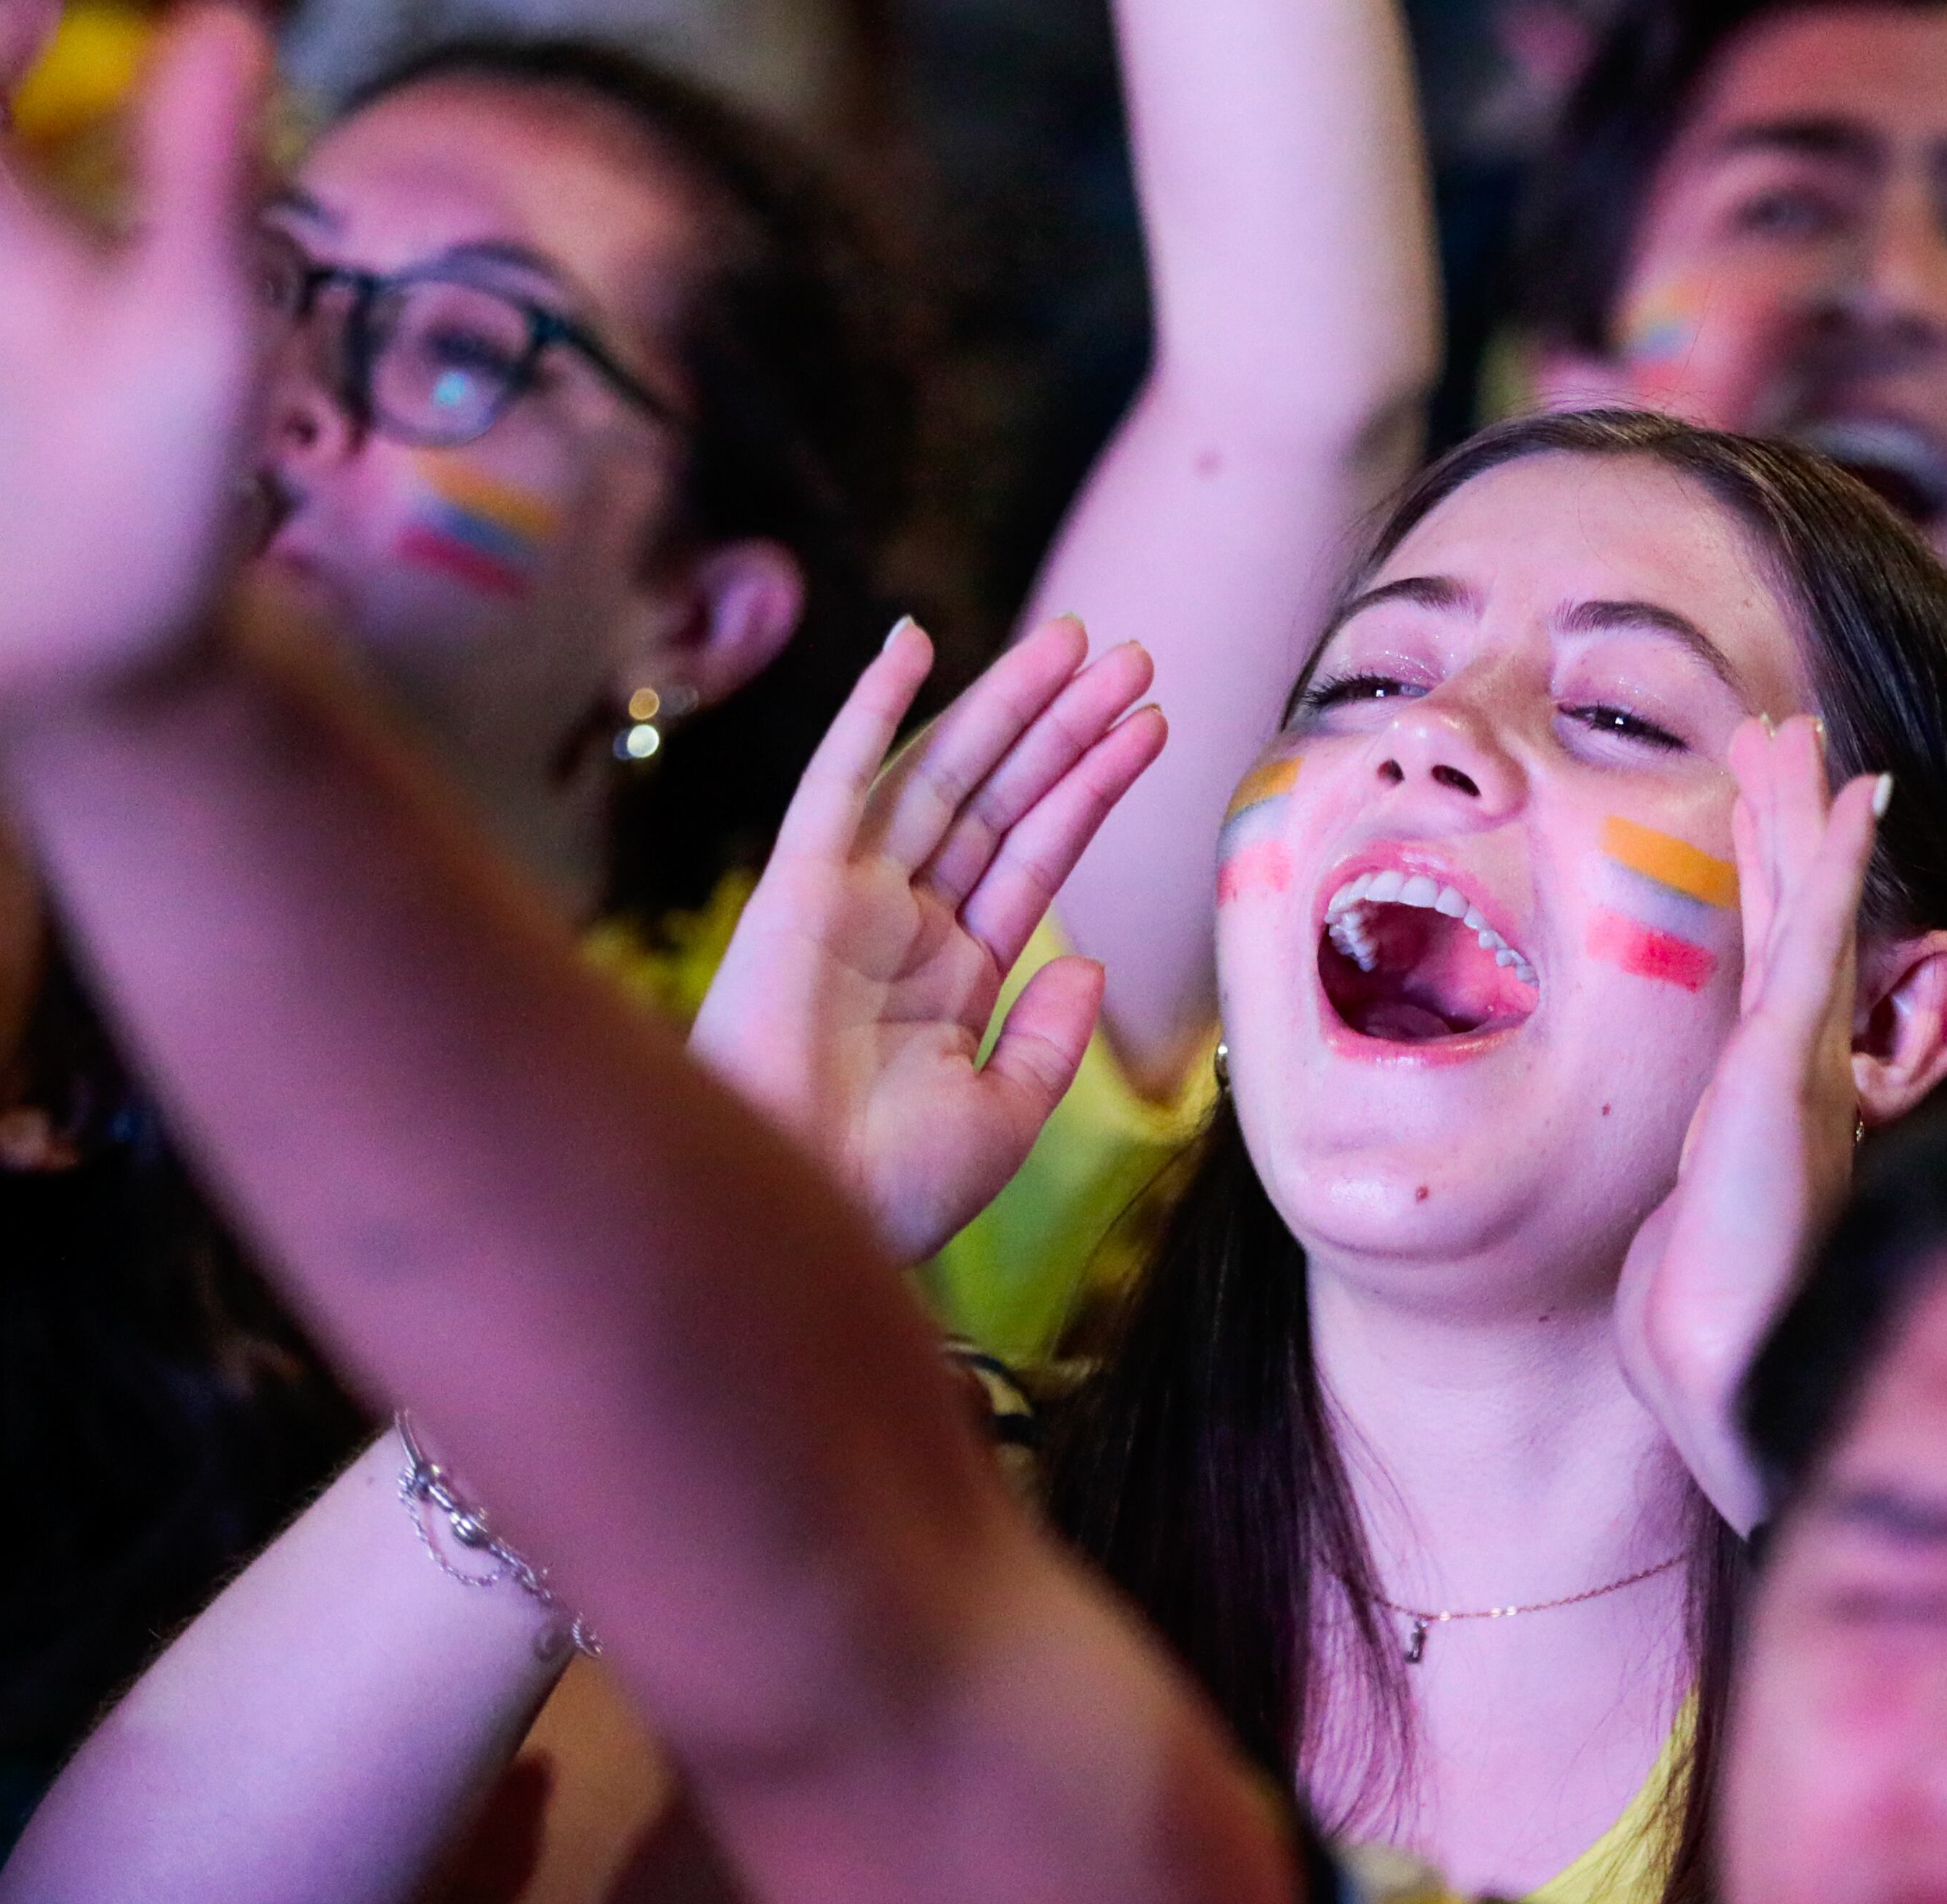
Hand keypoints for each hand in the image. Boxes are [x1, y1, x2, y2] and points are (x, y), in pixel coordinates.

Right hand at [691, 617, 1167, 1266]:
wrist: (802, 1221)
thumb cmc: (889, 1192)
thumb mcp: (1002, 1120)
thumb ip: (1050, 1041)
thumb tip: (1089, 961)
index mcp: (953, 979)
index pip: (1037, 856)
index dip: (1092, 787)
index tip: (1151, 724)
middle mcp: (905, 926)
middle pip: (1000, 799)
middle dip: (1064, 726)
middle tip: (1131, 653)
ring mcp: (850, 901)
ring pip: (941, 776)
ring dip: (1004, 706)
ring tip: (1075, 640)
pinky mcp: (795, 891)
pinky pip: (837, 782)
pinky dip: (871, 711)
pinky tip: (912, 643)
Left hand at [1617, 718, 1884, 1533]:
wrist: (1725, 1367)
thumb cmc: (1700, 1330)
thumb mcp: (1678, 1246)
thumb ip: (1683, 1218)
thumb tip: (1670, 1244)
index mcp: (1770, 1104)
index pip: (1770, 972)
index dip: (1770, 890)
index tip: (1759, 821)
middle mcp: (1802, 1071)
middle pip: (1795, 919)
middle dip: (1785, 826)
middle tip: (1778, 737)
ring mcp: (1805, 1062)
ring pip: (1807, 906)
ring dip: (1801, 813)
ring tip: (1794, 731)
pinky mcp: (1790, 1062)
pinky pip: (1819, 936)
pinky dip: (1835, 860)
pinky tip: (1854, 791)